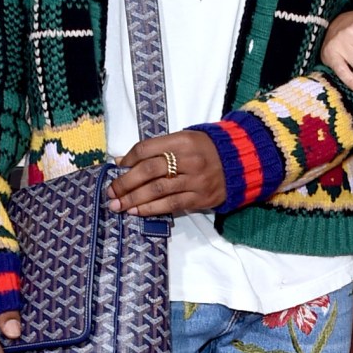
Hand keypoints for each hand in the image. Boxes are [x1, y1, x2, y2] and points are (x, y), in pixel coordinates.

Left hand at [109, 130, 226, 216]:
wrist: (241, 163)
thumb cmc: (206, 150)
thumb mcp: (184, 140)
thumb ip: (156, 149)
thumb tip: (122, 161)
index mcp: (182, 141)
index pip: (147, 149)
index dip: (128, 159)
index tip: (117, 167)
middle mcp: (189, 160)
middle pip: (149, 171)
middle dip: (125, 183)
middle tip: (111, 192)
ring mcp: (196, 181)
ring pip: (157, 190)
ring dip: (133, 199)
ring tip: (118, 205)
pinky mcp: (201, 199)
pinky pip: (171, 205)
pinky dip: (151, 209)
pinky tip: (137, 211)